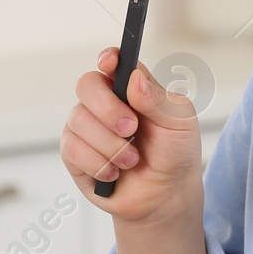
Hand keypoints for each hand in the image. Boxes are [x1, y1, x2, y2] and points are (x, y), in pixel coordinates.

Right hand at [61, 48, 202, 225]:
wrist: (165, 196)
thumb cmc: (174, 153)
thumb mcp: (179, 123)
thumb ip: (157, 99)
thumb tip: (134, 78)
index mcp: (131, 87)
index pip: (112, 62)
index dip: (107, 58)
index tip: (109, 63)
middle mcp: (105, 102)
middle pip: (87, 85)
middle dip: (108, 109)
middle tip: (132, 129)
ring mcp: (86, 127)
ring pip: (78, 120)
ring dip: (110, 145)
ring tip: (132, 160)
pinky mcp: (74, 154)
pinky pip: (72, 149)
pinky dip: (99, 164)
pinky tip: (116, 172)